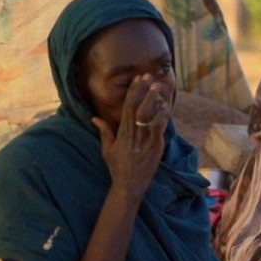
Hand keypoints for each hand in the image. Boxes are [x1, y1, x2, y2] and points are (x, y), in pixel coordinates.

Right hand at [92, 74, 169, 202]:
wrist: (128, 185)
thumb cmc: (118, 167)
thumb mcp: (107, 149)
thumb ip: (104, 131)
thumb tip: (94, 117)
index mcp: (122, 132)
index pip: (126, 107)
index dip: (132, 92)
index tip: (137, 79)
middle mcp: (132, 134)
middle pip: (137, 108)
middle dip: (142, 91)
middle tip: (148, 76)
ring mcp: (144, 141)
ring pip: (148, 116)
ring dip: (153, 101)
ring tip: (158, 86)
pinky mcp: (155, 148)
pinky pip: (158, 129)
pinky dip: (161, 117)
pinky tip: (165, 106)